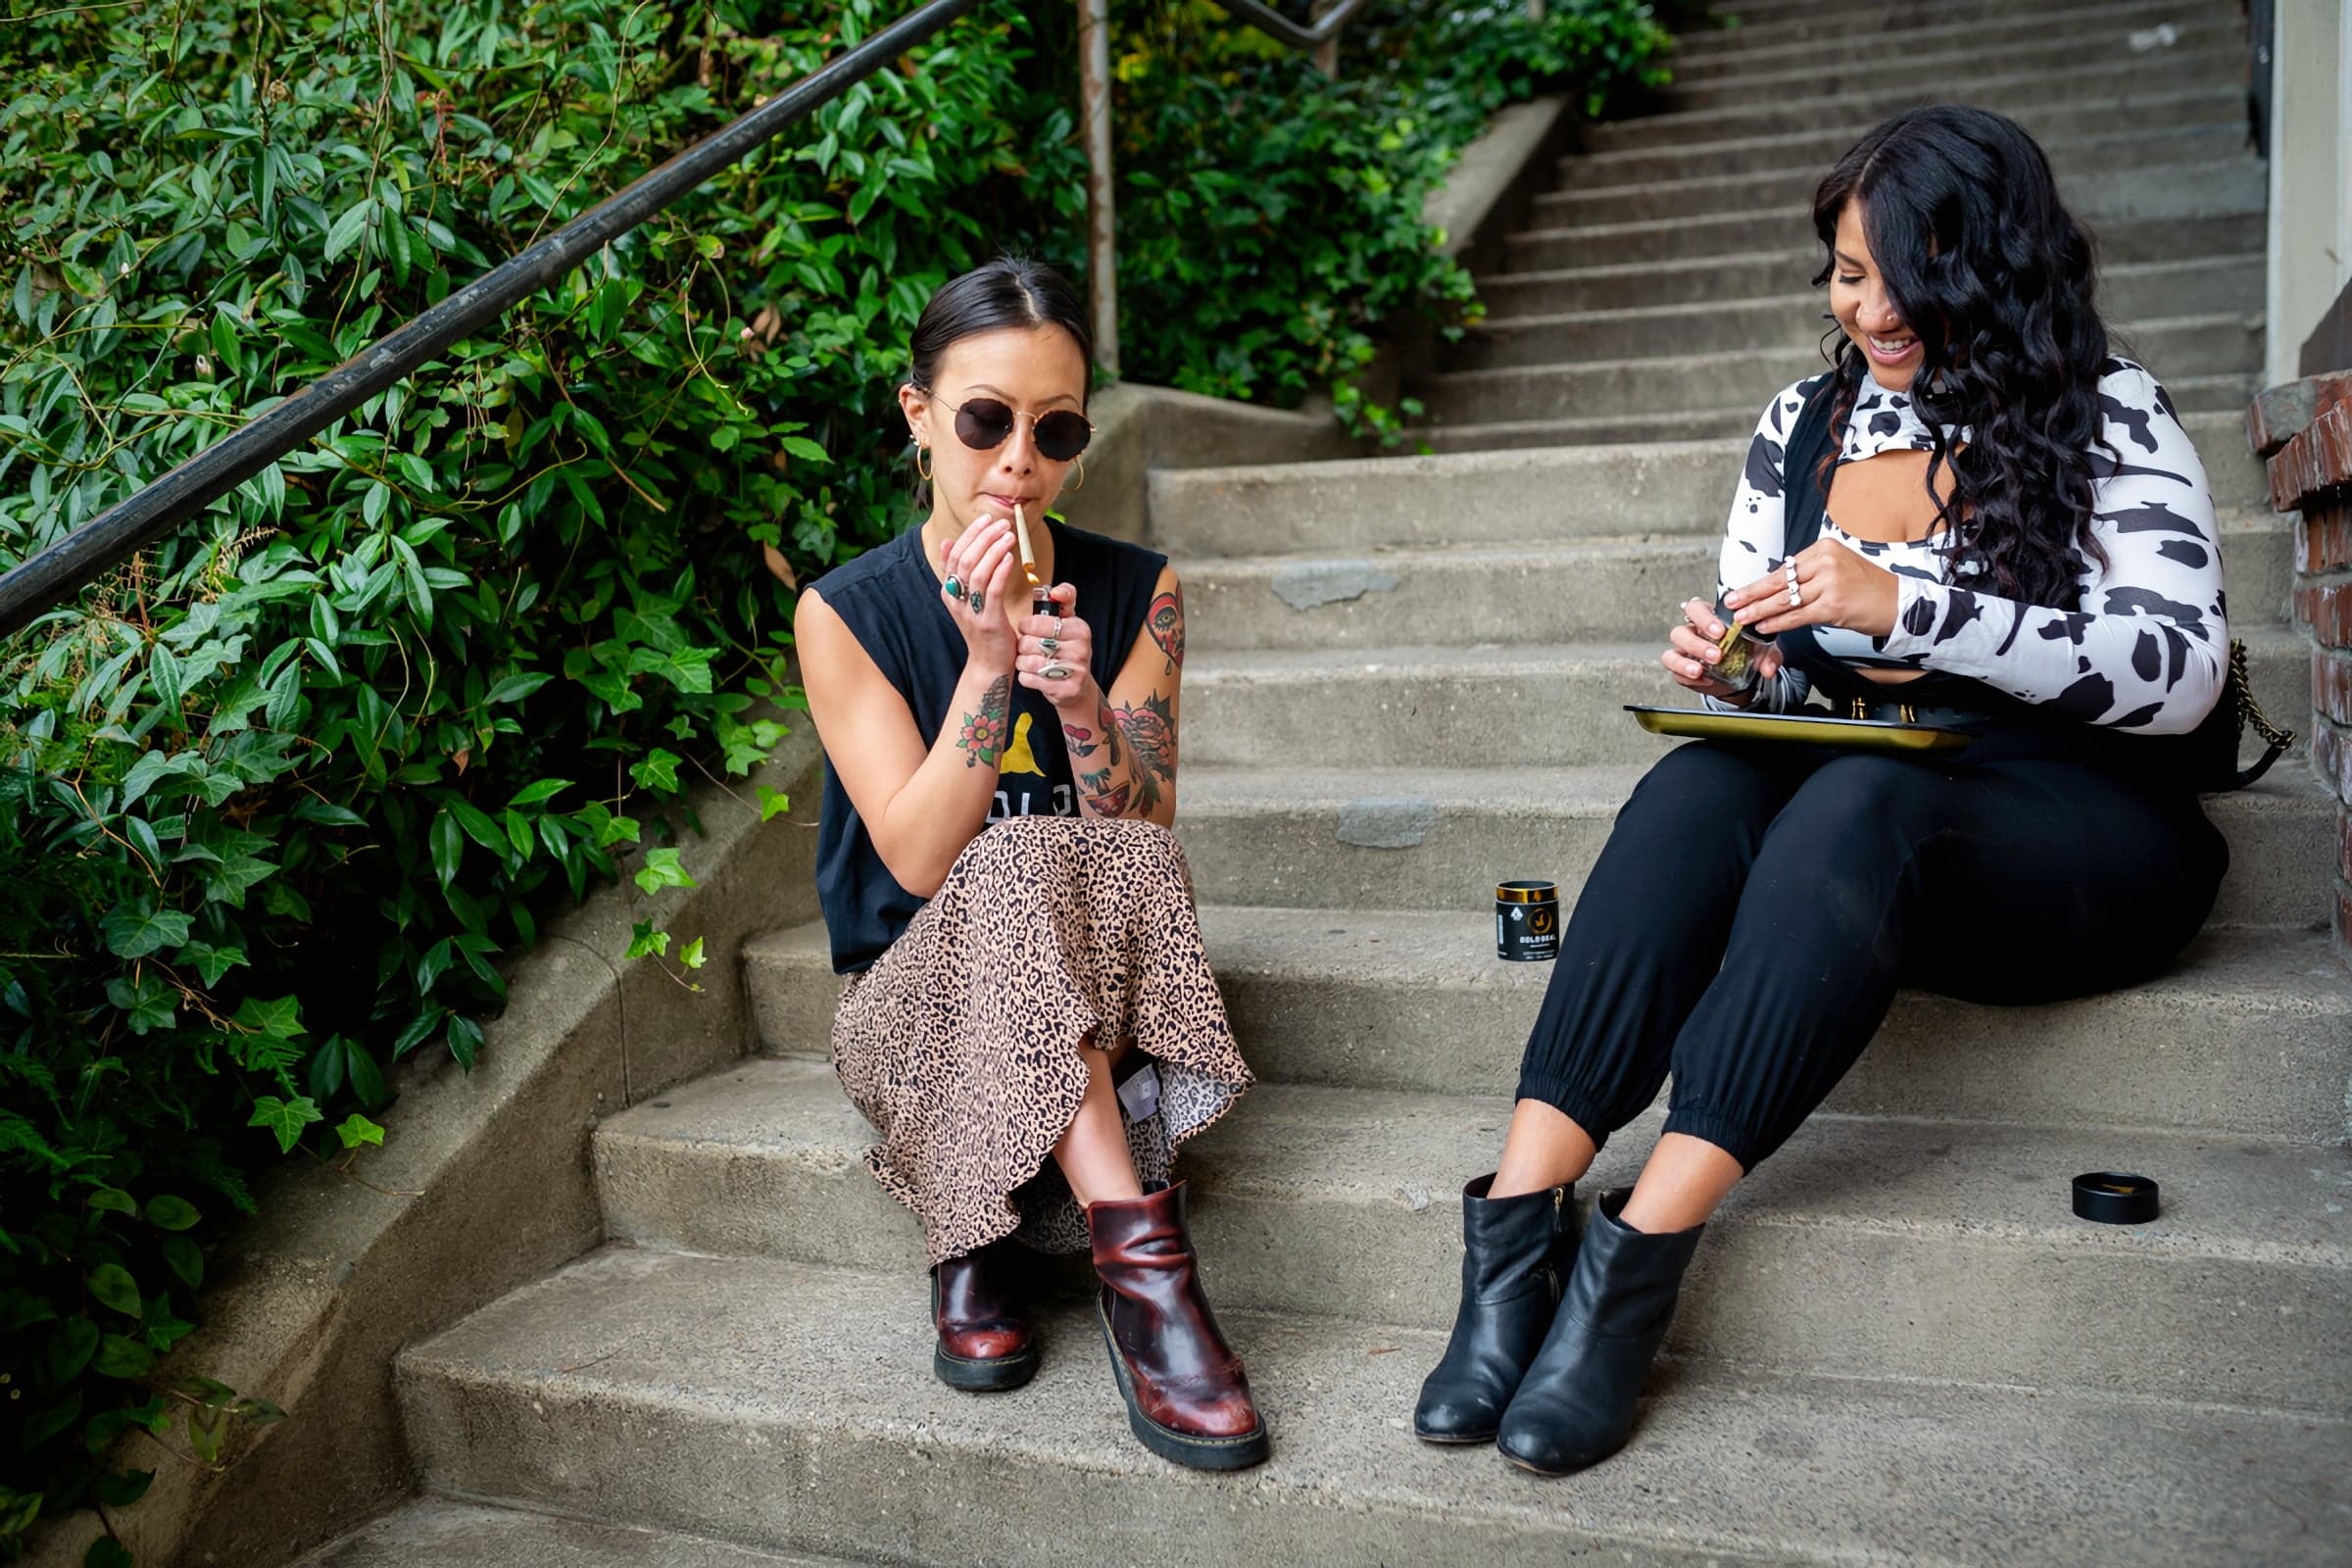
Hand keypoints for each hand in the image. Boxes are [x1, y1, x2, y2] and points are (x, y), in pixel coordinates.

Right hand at [939, 515, 1018, 673]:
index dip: (970, 534)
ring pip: (978, 573)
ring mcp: (971, 611)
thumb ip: (957, 571)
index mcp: (949, 591)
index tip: (987, 519)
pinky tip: (1010, 558)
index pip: (955, 554)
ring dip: (994, 550)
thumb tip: (946, 542)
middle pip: (965, 560)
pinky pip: (992, 591)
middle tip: (1002, 524)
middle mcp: (956, 599)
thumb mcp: (966, 598)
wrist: (988, 664)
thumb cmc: (982, 628)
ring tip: (1009, 537)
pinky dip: (1000, 571)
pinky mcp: (988, 621)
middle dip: (984, 538)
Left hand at [1016, 583, 1092, 706]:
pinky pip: (1029, 679)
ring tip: (1030, 661)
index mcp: (1080, 629)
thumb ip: (1064, 600)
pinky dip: (1025, 677)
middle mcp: (1081, 649)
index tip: (1028, 628)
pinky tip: (1034, 675)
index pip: (1040, 622)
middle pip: (1031, 642)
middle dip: (1023, 645)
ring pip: (1028, 661)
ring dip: (1023, 662)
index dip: (1027, 625)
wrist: (1077, 687)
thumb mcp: (1069, 621)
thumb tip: (1056, 591)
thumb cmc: (1067, 648)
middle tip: (1028, 647)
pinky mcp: (1065, 690)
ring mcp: (1075, 671)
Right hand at [1662, 596, 1782, 698]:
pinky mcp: (1679, 665)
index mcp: (1711, 618)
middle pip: (1682, 627)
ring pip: (1675, 644)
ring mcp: (1684, 648)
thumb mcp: (1762, 650)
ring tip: (1702, 668)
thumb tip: (1769, 668)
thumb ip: (1768, 656)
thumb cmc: (1745, 653)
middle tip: (1716, 654)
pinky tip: (1702, 678)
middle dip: (1697, 641)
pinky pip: (1672, 665)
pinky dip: (1684, 672)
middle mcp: (1694, 630)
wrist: (1738, 679)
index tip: (1721, 632)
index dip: (1705, 617)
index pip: (1697, 608)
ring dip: (1690, 656)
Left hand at [1728, 542, 1900, 638]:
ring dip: (1759, 611)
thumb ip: (1811, 574)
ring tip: (1741, 617)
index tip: (1742, 590)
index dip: (1760, 582)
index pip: (1784, 569)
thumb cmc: (1868, 589)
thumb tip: (1779, 586)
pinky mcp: (1832, 605)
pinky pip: (1796, 616)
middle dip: (1751, 593)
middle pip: (1779, 581)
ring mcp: (1829, 583)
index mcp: (1824, 548)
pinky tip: (1764, 628)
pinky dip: (1778, 623)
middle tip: (1731, 601)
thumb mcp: (1839, 568)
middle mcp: (1825, 562)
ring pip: (1784, 600)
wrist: (1900, 604)